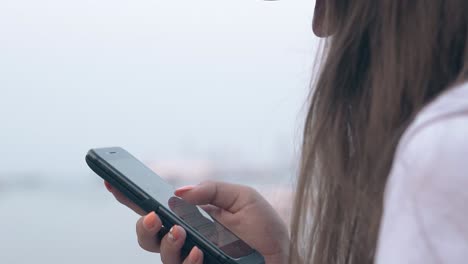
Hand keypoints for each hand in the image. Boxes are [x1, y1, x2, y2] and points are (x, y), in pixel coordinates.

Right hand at [105, 181, 288, 263]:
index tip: (112, 183)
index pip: (155, 207)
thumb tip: (180, 192)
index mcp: (192, 218)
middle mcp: (187, 239)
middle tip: (154, 215)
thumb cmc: (263, 229)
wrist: (283, 257)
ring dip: (165, 242)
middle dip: (143, 226)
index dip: (131, 198)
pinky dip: (187, 261)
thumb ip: (212, 190)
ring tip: (180, 232)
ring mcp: (192, 259)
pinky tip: (198, 253)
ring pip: (161, 255)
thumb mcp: (242, 197)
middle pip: (147, 236)